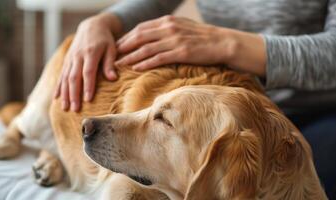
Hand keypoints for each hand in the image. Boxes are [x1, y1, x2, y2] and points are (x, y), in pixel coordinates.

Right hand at [54, 13, 121, 111]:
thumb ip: (110, 64)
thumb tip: (113, 79)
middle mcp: (78, 56)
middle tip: (75, 109)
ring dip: (64, 94)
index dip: (88, 86)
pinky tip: (56, 98)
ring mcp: (70, 59)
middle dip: (74, 94)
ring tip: (65, 108)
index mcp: (90, 53)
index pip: (88, 72)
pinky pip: (61, 75)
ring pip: (65, 78)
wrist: (91, 26)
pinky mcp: (67, 60)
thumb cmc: (105, 40)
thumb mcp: (111, 49)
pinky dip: (58, 87)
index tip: (88, 100)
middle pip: (74, 77)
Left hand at [115, 15, 265, 75]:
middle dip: (123, 47)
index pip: (141, 29)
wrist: (223, 42)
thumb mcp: (182, 28)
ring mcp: (175, 40)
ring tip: (119, 65)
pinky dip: (145, 63)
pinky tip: (136, 68)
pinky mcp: (182, 52)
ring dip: (130, 56)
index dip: (126, 38)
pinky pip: (159, 58)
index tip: (116, 47)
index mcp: (167, 21)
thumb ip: (166, 30)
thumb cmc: (201, 37)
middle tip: (112, 56)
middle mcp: (169, 28)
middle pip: (139, 37)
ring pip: (146, 48)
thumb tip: (151, 37)